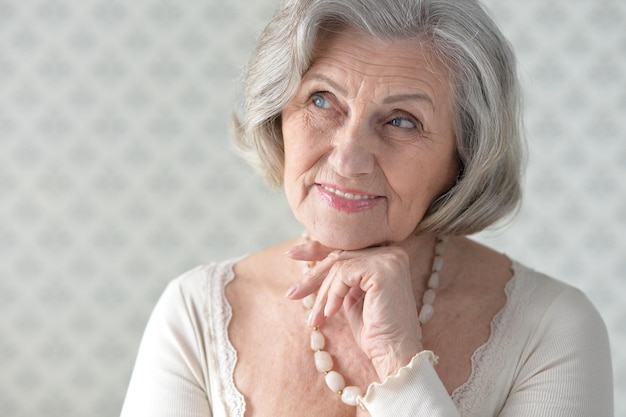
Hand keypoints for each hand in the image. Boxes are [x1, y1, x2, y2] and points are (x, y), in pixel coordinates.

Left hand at [285, 240, 422, 379]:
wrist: (394, 354)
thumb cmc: (375, 332)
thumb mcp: (352, 299)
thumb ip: (341, 279)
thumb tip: (313, 265)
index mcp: (386, 256)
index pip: (346, 248)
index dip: (317, 249)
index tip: (292, 254)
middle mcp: (390, 252)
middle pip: (340, 254)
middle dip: (312, 275)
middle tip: (291, 293)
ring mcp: (388, 259)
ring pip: (339, 265)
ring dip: (323, 293)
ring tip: (316, 318)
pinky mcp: (382, 270)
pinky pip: (344, 274)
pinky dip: (333, 294)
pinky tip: (331, 313)